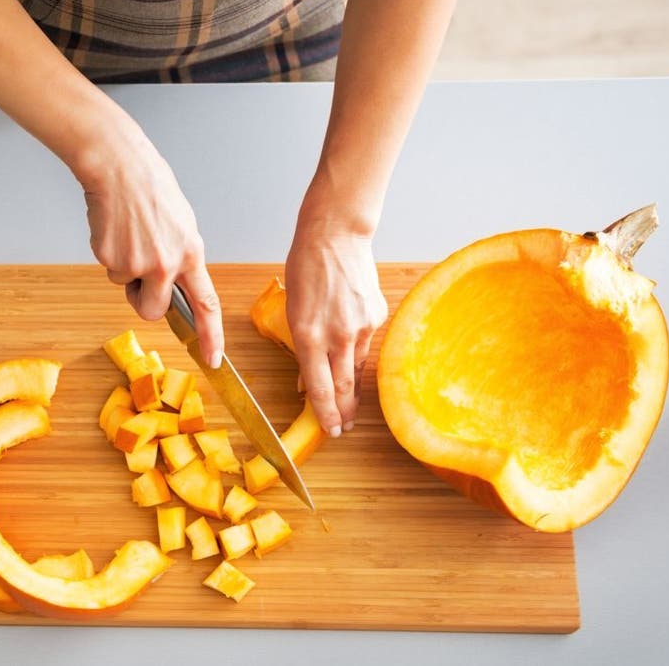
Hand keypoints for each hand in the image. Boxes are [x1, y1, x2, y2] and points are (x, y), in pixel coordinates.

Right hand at [77, 131, 223, 367]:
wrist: (119, 167)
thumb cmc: (150, 188)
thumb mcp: (181, 224)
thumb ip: (181, 257)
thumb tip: (174, 282)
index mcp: (190, 254)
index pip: (206, 304)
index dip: (211, 335)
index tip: (212, 358)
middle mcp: (166, 264)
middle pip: (154, 310)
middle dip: (144, 301)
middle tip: (139, 276)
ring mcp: (137, 264)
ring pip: (127, 287)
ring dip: (125, 270)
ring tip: (129, 235)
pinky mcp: (111, 259)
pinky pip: (110, 270)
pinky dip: (109, 253)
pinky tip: (114, 229)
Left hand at [285, 220, 387, 436]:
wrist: (336, 236)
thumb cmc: (305, 268)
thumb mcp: (292, 310)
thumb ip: (302, 346)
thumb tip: (307, 378)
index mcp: (309, 335)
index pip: (319, 387)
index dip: (325, 414)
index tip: (331, 431)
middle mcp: (337, 335)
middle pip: (343, 386)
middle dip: (344, 412)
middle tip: (344, 428)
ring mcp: (361, 327)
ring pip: (356, 366)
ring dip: (351, 387)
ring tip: (349, 404)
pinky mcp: (376, 316)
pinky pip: (365, 343)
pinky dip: (356, 352)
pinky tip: (351, 350)